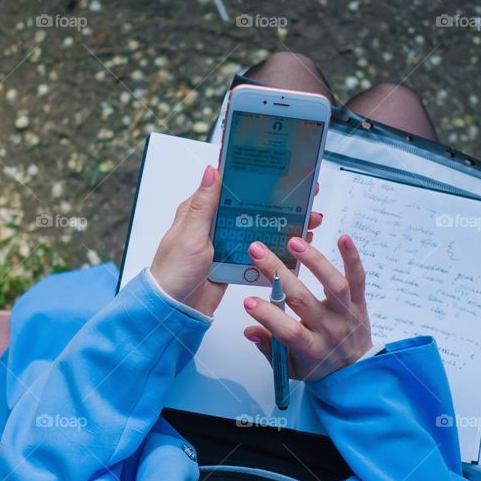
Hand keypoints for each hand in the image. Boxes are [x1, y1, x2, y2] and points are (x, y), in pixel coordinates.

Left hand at [150, 165, 323, 317]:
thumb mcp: (190, 234)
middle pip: (250, 207)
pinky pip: (256, 252)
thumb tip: (211, 170)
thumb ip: (203, 205)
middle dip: (277, 202)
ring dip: (281, 225)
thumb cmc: (173, 272)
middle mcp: (212, 225)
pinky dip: (274, 249)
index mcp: (199, 211)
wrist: (173, 311)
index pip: (229, 185)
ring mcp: (224, 245)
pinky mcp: (232, 263)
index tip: (279, 170)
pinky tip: (292, 246)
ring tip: (307, 222)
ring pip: (257, 229)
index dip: (253, 176)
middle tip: (304, 198)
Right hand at [241, 234, 371, 380]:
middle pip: (303, 300)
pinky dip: (352, 257)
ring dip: (314, 261)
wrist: (355, 372)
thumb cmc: (316, 365)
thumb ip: (268, 348)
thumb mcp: (288, 367)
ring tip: (294, 243)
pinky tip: (343, 238)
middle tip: (257, 251)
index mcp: (310, 348)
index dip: (268, 316)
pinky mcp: (360, 302)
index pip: (288, 331)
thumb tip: (249, 330)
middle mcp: (329, 329)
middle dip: (278, 274)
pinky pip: (358, 278)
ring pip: (334, 285)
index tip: (248, 300)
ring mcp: (347, 314)